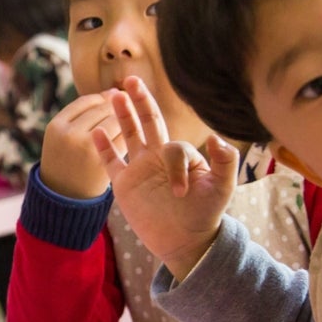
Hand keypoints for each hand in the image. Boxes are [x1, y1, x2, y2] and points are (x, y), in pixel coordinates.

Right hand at [39, 93, 118, 198]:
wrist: (63, 198)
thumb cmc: (65, 160)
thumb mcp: (61, 134)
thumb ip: (82, 114)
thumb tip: (114, 91)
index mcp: (56, 125)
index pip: (87, 101)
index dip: (102, 98)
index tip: (112, 98)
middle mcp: (69, 135)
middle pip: (103, 109)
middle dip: (117, 106)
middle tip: (126, 110)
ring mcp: (86, 148)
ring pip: (113, 121)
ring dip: (124, 118)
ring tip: (126, 123)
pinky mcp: (102, 163)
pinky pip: (120, 141)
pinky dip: (126, 136)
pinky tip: (128, 138)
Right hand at [93, 78, 238, 279]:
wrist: (185, 242)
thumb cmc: (206, 214)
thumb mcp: (222, 187)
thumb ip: (224, 161)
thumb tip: (215, 136)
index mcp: (181, 156)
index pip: (174, 145)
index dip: (178, 166)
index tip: (181, 192)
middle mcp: (159, 157)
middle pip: (148, 121)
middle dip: (140, 100)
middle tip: (131, 80)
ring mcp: (140, 168)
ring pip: (129, 134)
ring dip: (122, 115)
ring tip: (114, 95)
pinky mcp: (124, 184)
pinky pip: (111, 162)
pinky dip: (103, 147)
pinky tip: (96, 131)